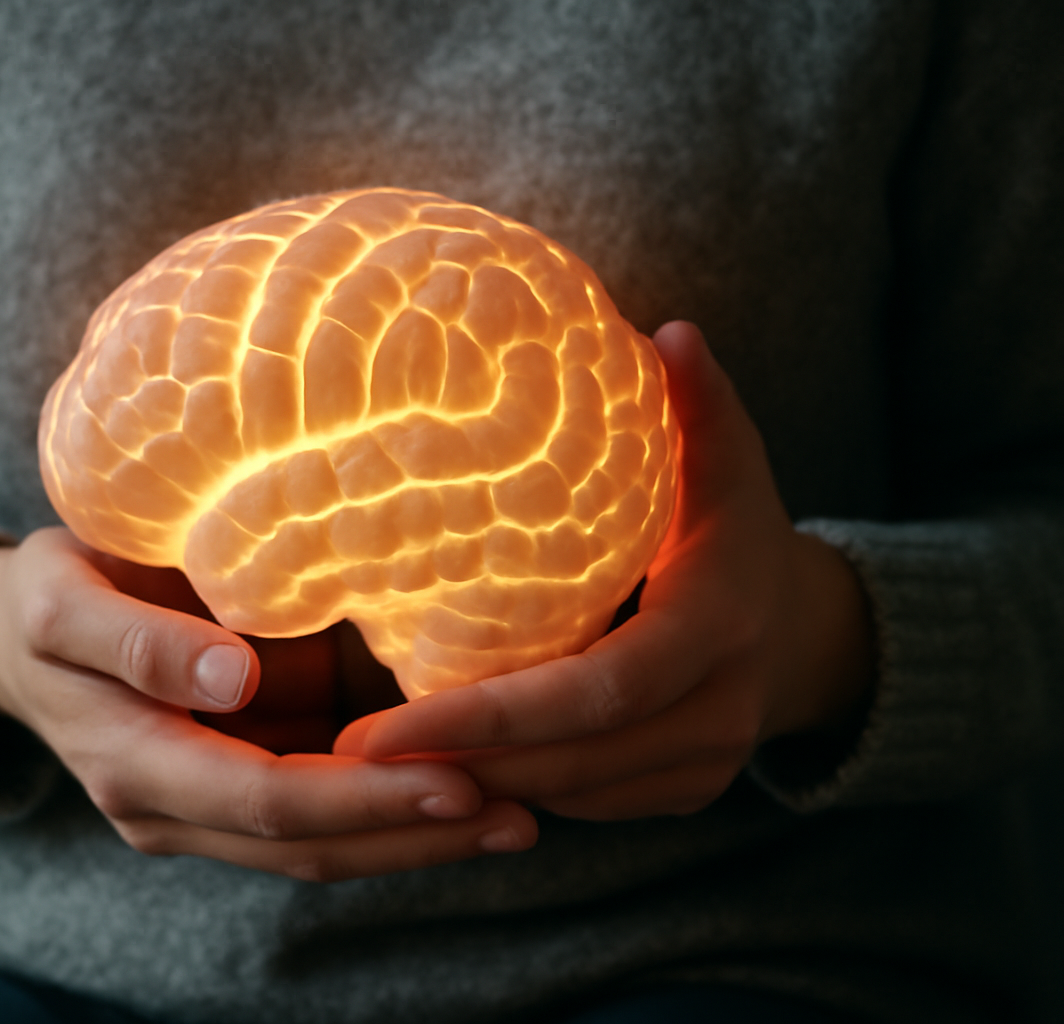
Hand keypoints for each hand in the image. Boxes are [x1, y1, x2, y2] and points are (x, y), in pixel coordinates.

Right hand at [0, 529, 536, 879]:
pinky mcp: (227, 783)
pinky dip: (384, 810)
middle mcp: (171, 808)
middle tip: (522, 812)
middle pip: (308, 845)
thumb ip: (134, 639)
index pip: (267, 802)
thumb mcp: (60, 599)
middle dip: (414, 835)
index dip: (365, 802)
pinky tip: (457, 788)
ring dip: (415, 839)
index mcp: (134, 765)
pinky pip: (313, 814)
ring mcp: (200, 807)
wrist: (8, 635)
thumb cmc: (38, 597)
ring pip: (319, 847)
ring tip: (518, 814)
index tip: (459, 782)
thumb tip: (232, 680)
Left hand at [335, 321, 874, 819]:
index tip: (389, 723)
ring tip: (377, 762)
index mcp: (718, 626)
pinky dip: (514, 787)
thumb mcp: (729, 463)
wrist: (805, 629)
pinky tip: (442, 765)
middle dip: (462, 761)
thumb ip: (700, 404)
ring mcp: (704, 765)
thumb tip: (666, 332)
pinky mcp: (680, 792)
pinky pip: (585, 803)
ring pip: (572, 794)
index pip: (598, 690)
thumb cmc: (738, 530)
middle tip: (354, 753)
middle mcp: (717, 713)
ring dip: (477, 781)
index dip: (494, 714)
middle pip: (574, 759)